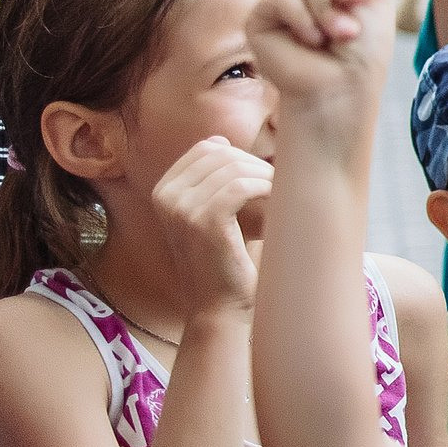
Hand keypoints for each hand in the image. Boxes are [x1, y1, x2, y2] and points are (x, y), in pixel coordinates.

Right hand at [152, 136, 271, 316]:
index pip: (207, 148)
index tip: (265, 176)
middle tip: (281, 187)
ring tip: (283, 197)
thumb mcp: (214, 212)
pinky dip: (267, 190)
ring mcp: (180, 208)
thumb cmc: (227, 258)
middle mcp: (165, 196)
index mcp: (163, 190)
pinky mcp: (202, 221)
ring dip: (266, 179)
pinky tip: (279, 203)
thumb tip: (221, 140)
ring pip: (235, 169)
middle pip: (223, 155)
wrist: (222, 306)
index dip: (243, 156)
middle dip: (257, 166)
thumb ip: (213, 178)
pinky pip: (241, 187)